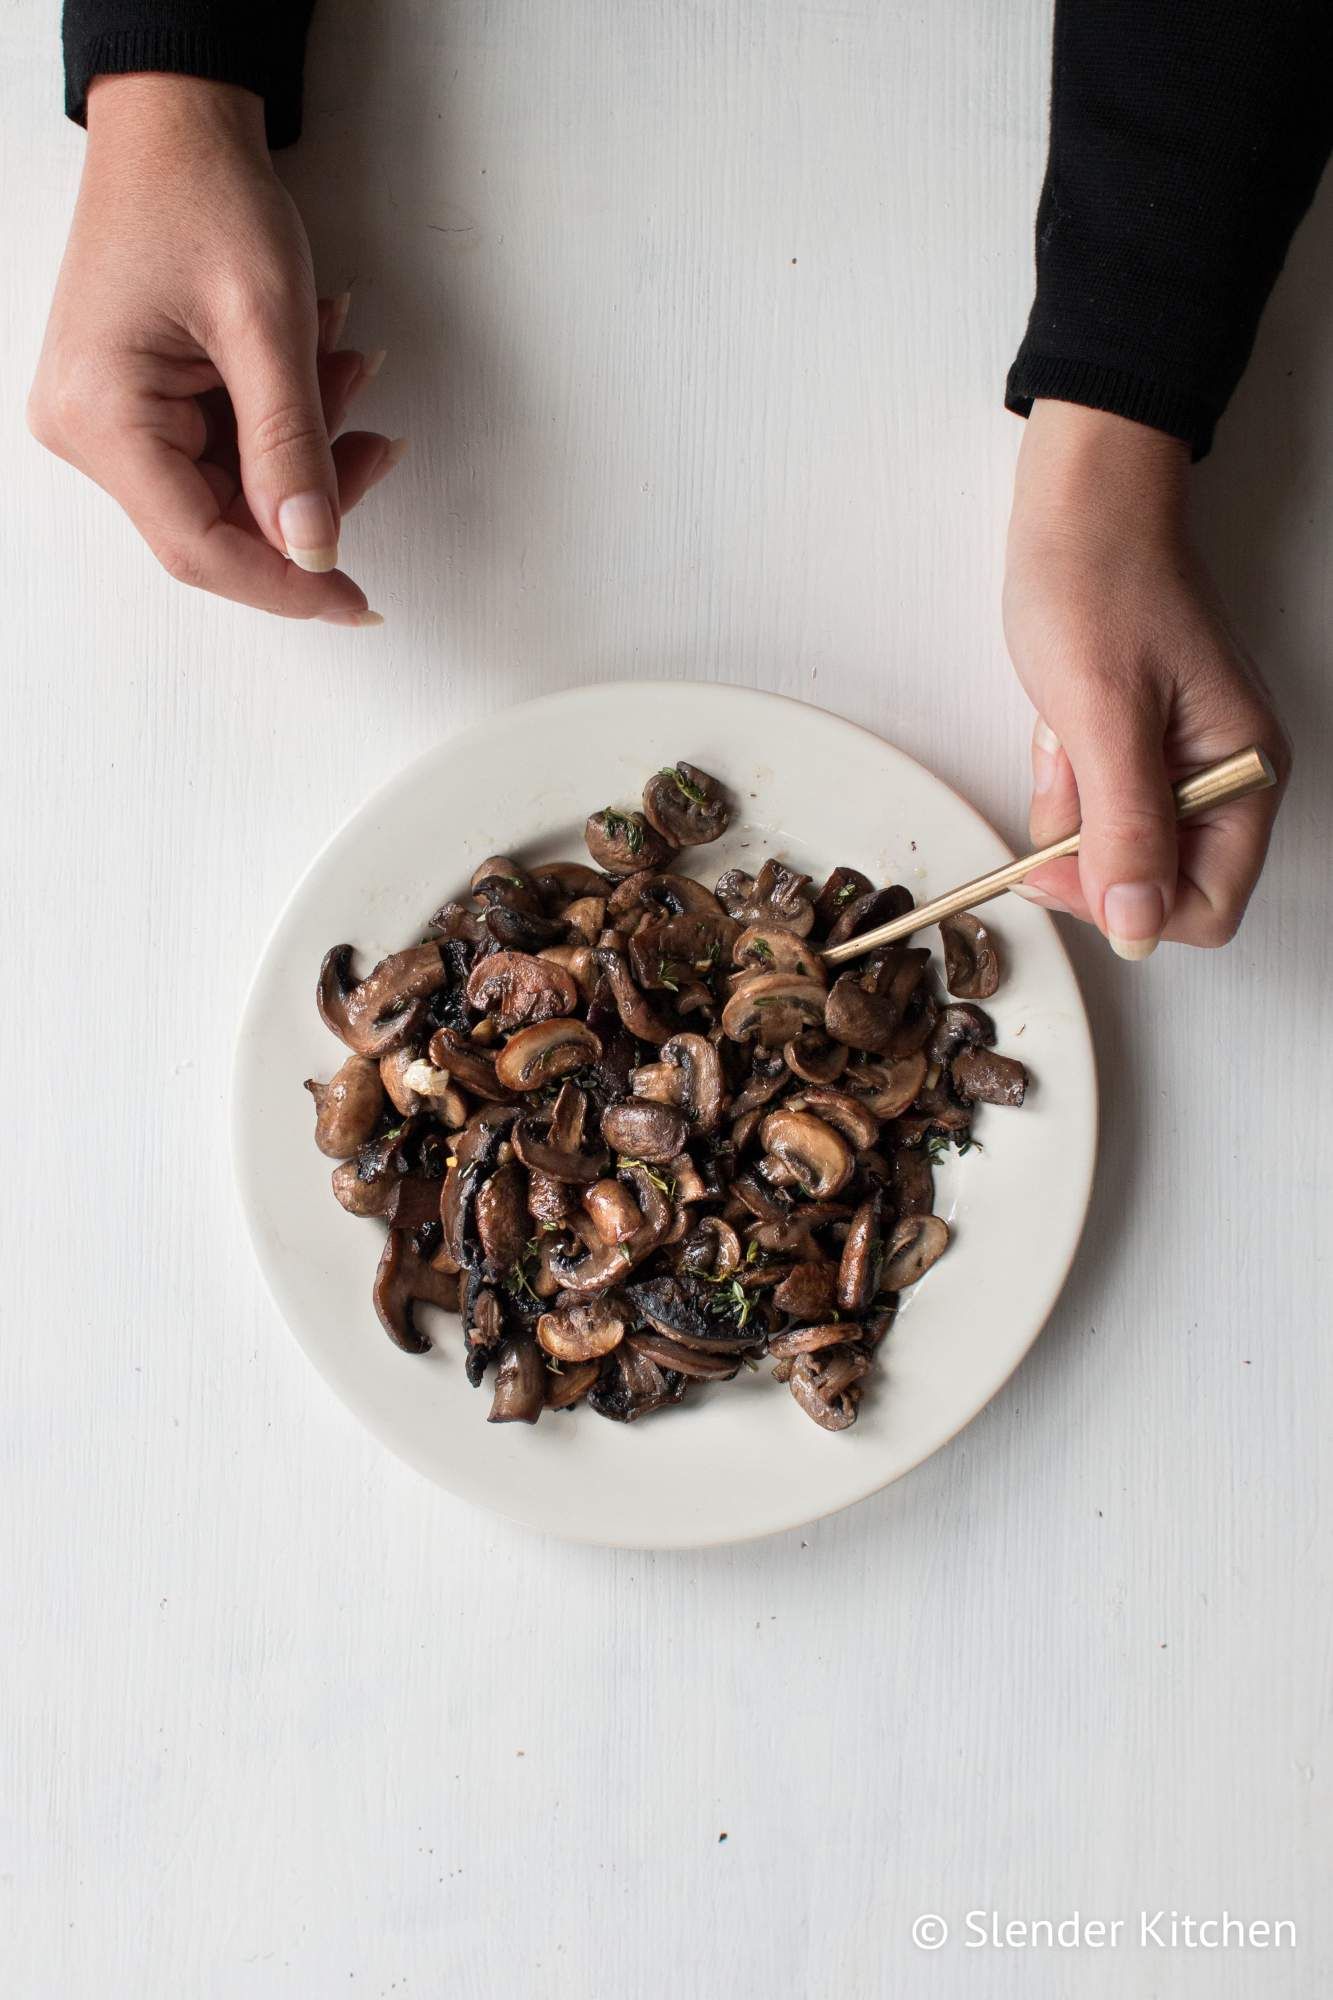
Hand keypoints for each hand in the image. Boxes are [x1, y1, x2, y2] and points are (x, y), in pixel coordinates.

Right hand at [28, 74, 400, 623]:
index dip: (285, 583)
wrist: (177, 124)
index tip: (354, 600)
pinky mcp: (137, 408)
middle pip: (218, 525)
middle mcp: (88, 430)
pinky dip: (286, 424)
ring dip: (308, 448)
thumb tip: (315, 548)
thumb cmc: (202, 192)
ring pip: (233, 492)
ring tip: (346, 368)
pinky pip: (226, 452)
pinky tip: (320, 368)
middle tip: (379, 448)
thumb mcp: (266, 322)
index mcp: (101, 416)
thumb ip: (292, 446)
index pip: (200, 546)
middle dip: (310, 497)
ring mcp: (109, 421)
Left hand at [1003, 400, 1290, 955]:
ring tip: (1063, 731)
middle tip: (1065, 776)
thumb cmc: (1100, 582)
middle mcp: (1225, 775)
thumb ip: (1125, 828)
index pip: (1205, 906)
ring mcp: (1182, 760)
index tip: (1067, 863)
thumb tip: (1137, 922)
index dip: (1130, 903)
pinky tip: (1060, 723)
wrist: (1080, 503)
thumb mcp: (1104, 716)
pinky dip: (1066, 774)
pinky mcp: (1141, 743)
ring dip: (1071, 804)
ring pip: (1114, 843)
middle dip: (1091, 845)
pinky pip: (1095, 799)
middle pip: (1154, 881)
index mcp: (1245, 773)